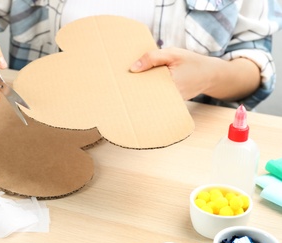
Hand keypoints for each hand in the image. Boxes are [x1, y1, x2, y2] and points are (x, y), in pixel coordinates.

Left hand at [129, 47, 259, 101]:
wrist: (211, 75)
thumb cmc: (191, 62)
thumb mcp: (173, 54)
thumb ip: (152, 58)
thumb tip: (133, 68)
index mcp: (167, 85)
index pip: (142, 87)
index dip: (131, 84)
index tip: (118, 82)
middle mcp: (167, 97)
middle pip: (144, 93)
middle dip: (134, 88)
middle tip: (119, 84)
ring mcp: (169, 102)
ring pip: (150, 96)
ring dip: (142, 90)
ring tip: (128, 86)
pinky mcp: (170, 103)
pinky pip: (156, 97)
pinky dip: (151, 91)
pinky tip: (143, 87)